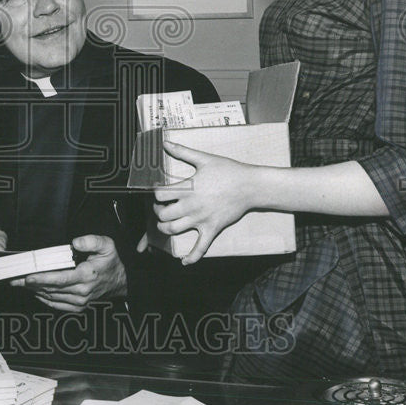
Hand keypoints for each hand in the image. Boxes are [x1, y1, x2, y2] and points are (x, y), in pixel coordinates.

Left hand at [14, 235, 126, 312]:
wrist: (120, 282)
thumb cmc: (110, 262)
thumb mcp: (107, 245)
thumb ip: (91, 241)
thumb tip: (75, 242)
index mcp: (87, 276)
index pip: (60, 279)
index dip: (42, 278)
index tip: (28, 276)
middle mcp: (82, 291)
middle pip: (51, 289)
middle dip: (32, 284)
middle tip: (14, 278)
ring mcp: (80, 301)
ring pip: (52, 297)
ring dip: (35, 291)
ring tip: (20, 283)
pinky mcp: (78, 307)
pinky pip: (57, 305)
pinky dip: (44, 299)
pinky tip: (34, 292)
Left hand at [152, 142, 257, 264]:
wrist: (250, 185)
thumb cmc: (228, 170)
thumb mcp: (204, 158)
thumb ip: (183, 152)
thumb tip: (165, 142)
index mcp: (188, 188)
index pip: (160, 195)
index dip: (155, 194)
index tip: (158, 192)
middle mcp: (191, 206)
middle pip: (163, 215)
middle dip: (157, 212)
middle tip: (160, 207)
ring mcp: (201, 219)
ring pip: (174, 230)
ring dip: (165, 229)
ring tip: (166, 223)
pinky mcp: (212, 229)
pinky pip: (200, 248)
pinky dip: (191, 257)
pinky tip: (184, 262)